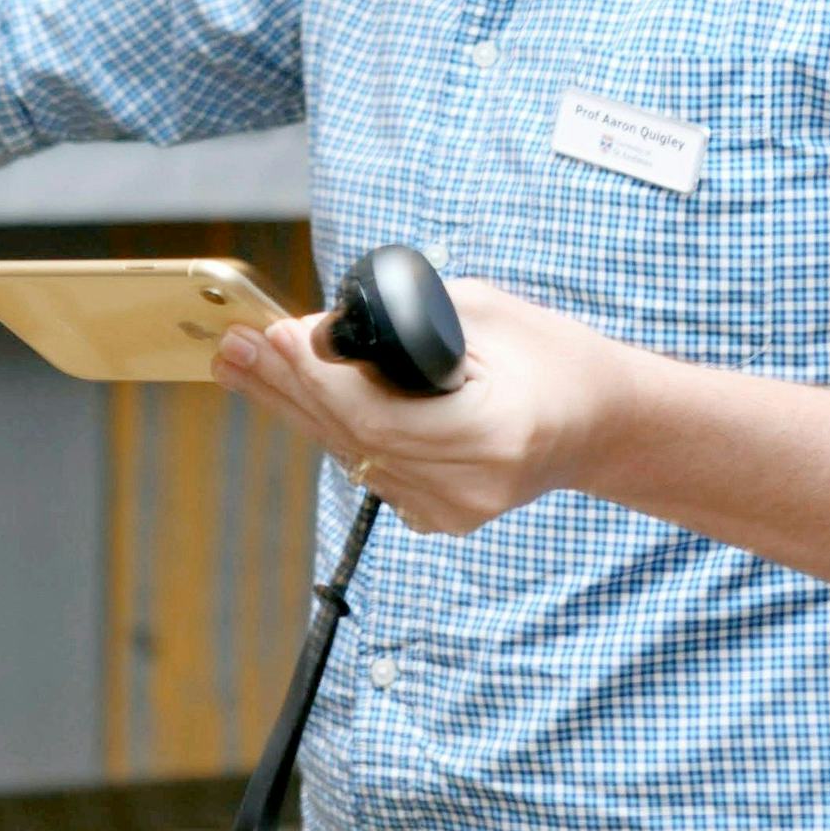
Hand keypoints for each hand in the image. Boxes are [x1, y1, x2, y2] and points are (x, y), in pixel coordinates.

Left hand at [209, 279, 644, 536]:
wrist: (597, 421)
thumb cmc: (550, 355)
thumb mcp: (485, 313)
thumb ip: (405, 323)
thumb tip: (320, 331)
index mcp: (493, 435)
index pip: (380, 415)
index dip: (317, 379)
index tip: (271, 336)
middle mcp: (469, 486)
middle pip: (353, 437)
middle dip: (286, 385)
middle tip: (231, 346)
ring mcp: (453, 511)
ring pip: (351, 453)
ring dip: (294, 405)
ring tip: (240, 365)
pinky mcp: (439, 517)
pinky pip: (368, 466)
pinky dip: (330, 427)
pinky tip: (286, 395)